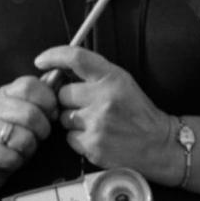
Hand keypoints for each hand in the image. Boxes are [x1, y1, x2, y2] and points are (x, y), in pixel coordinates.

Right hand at [0, 75, 58, 197]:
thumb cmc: (6, 138)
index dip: (48, 100)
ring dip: (30, 148)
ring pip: (23, 137)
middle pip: (30, 113)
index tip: (51, 114)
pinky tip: (10, 160)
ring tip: (22, 149)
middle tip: (39, 136)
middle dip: (43, 129)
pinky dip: (17, 162)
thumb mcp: (21, 113)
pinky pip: (13, 157)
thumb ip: (39, 96)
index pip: (29, 85)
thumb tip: (58, 74)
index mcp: (3, 94)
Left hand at [34, 46, 173, 175]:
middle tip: (87, 106)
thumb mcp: (122, 83)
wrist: (158, 143)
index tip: (41, 60)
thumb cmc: (138, 112)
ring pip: (63, 117)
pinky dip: (78, 138)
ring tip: (95, 123)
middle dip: (69, 100)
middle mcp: (104, 98)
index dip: (53, 56)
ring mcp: (97, 122)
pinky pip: (69, 137)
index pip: (76, 58)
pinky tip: (96, 137)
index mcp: (112, 78)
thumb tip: (60, 70)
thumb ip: (95, 75)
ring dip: (73, 120)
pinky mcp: (93, 144)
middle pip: (63, 93)